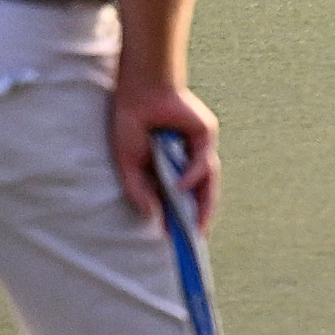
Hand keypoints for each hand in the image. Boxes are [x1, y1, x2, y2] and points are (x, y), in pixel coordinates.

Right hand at [115, 80, 221, 226]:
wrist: (139, 93)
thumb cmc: (131, 126)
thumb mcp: (128, 165)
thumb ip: (138, 191)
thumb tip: (152, 216)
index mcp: (168, 169)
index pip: (179, 199)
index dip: (180, 219)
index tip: (175, 242)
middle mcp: (186, 161)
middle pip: (199, 194)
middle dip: (198, 217)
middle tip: (194, 240)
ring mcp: (197, 149)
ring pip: (207, 181)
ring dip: (203, 205)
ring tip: (197, 227)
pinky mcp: (205, 136)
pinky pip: (203, 160)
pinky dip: (192, 174)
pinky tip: (180, 186)